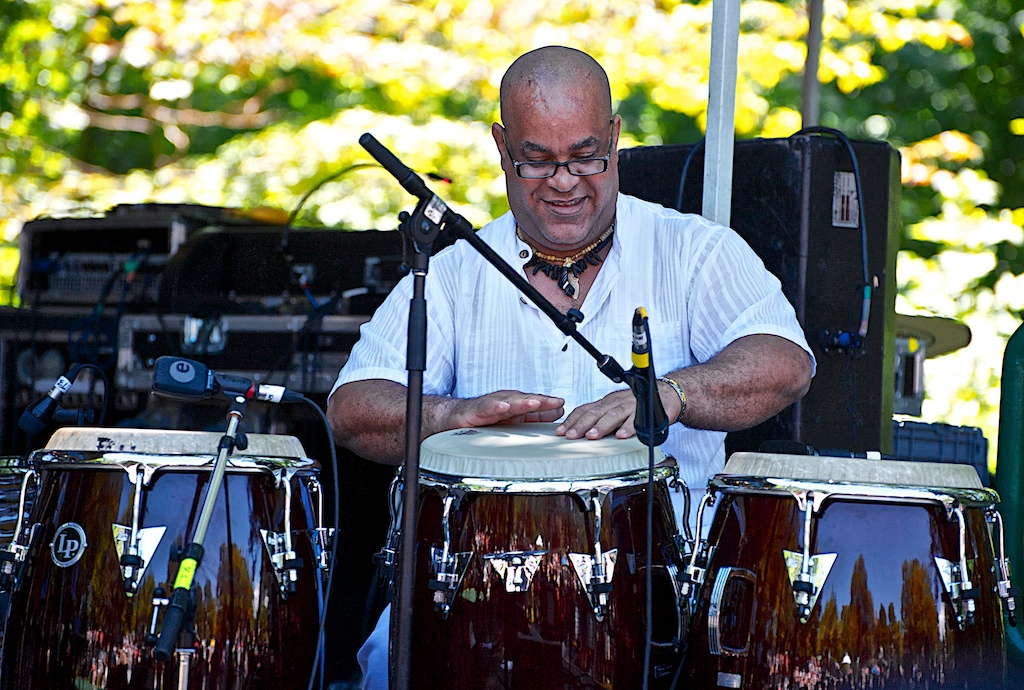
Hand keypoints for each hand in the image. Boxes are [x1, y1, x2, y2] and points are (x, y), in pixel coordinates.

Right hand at [442, 390, 564, 429]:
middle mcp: (506, 401)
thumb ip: (536, 416)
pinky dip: (495, 406)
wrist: (457, 417)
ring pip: (509, 402)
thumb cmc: (487, 417)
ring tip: (535, 403)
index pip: (535, 403)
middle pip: (526, 400)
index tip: (563, 403)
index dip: (549, 403)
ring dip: (523, 402)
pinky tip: (503, 407)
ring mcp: (492, 404)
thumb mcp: (515, 418)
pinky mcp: (478, 409)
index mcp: (516, 404)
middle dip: (541, 401)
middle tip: (556, 402)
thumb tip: (558, 411)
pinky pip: (488, 407)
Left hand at [556, 388, 638, 439]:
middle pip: (594, 413)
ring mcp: (628, 406)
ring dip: (601, 426)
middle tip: (570, 436)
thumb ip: (600, 420)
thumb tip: (581, 434)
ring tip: (591, 436)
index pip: (584, 410)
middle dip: (581, 425)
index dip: (571, 420)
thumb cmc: (635, 406)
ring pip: (612, 415)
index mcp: (605, 403)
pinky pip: (635, 419)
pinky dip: (628, 427)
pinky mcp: (644, 411)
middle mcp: (614, 403)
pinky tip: (622, 435)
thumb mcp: (613, 410)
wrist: (663, 394)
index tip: (561, 432)